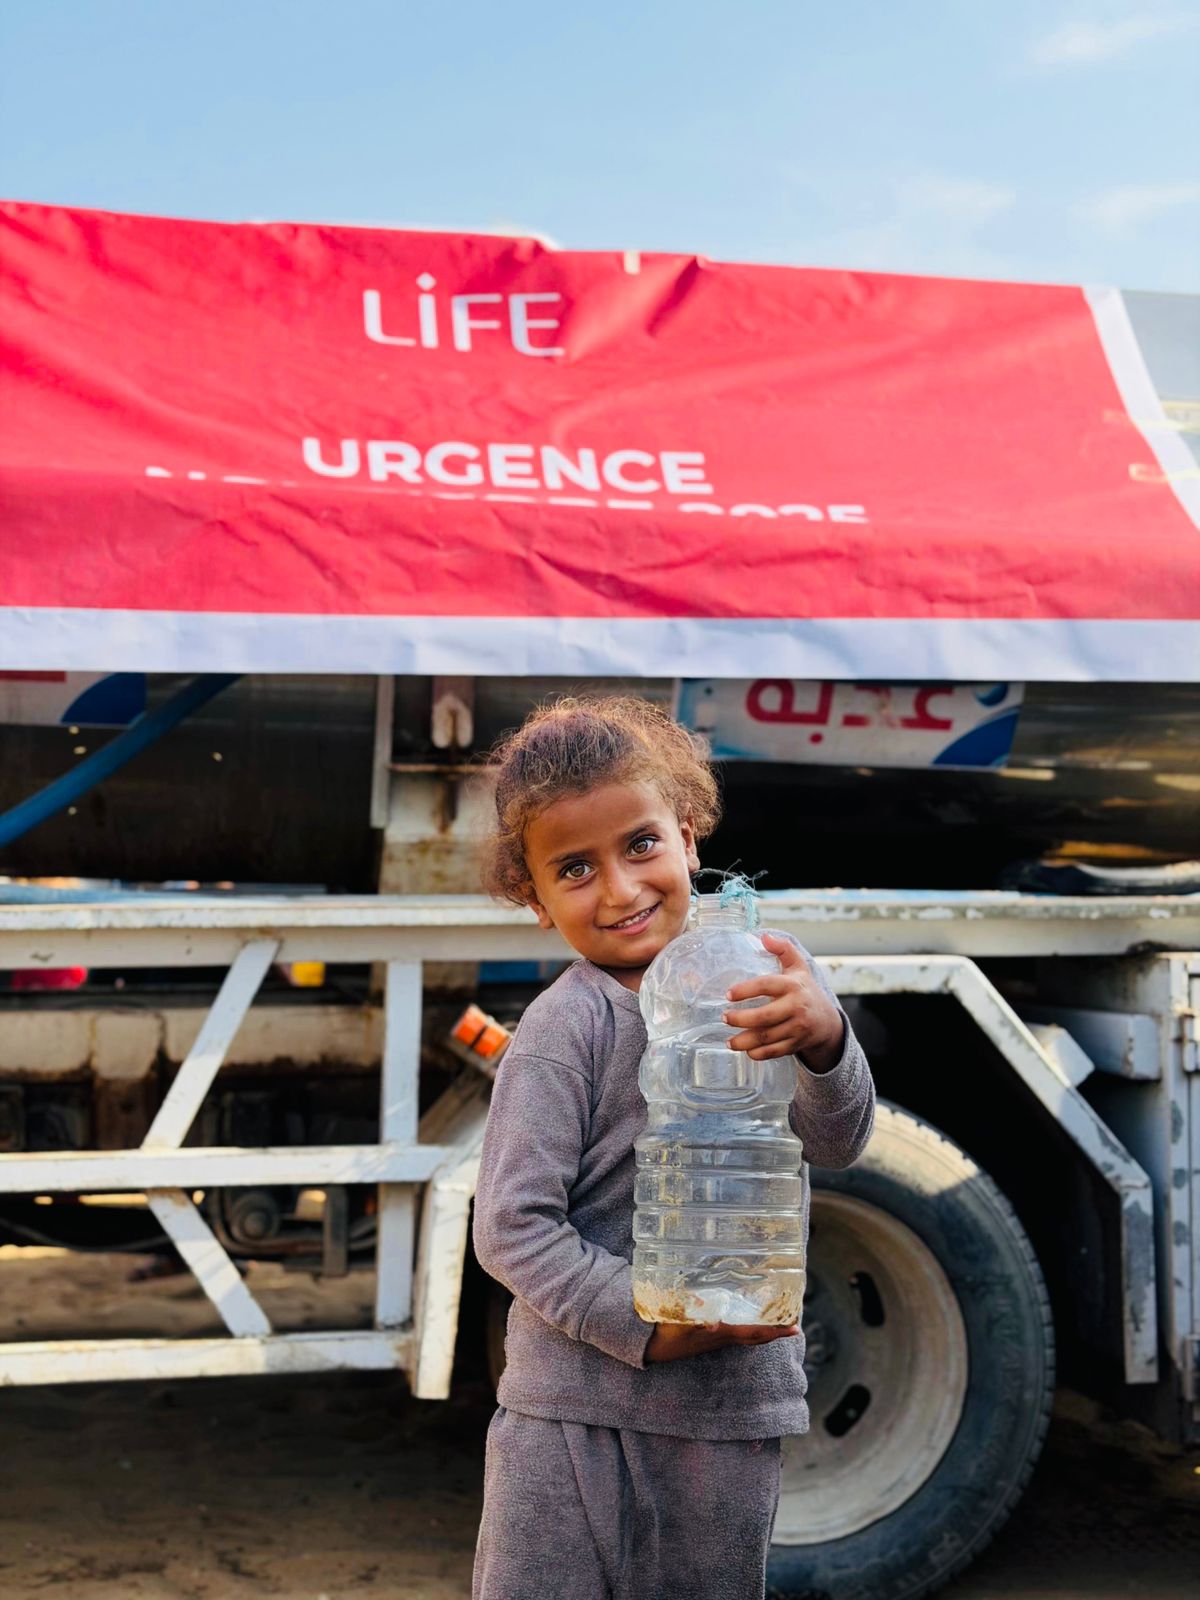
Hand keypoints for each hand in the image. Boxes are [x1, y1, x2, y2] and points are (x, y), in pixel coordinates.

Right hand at [646, 1321, 799, 1361]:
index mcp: (720, 1334)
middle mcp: (722, 1338)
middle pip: (756, 1336)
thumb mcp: (675, 1325)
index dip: (775, 1330)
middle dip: (775, 1331)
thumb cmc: (663, 1334)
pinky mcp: (708, 1336)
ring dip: (764, 1328)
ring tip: (777, 1320)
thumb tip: (712, 1323)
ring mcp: (716, 1338)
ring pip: (747, 1335)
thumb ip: (692, 1320)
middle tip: (794, 1324)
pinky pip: (736, 1331)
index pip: (754, 1332)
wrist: (649, 1347)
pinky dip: (748, 1325)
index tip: (795, 1328)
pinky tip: (747, 1317)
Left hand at [724, 933, 844, 1070]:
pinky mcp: (796, 1044)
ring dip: (744, 1041)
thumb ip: (783, 949)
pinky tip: (746, 1050)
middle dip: (741, 1019)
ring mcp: (797, 1027)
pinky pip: (775, 1051)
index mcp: (793, 985)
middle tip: (724, 1018)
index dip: (746, 990)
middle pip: (764, 1016)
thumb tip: (764, 937)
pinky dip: (758, 1053)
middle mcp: (796, 1007)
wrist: (827, 1021)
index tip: (727, 994)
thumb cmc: (805, 990)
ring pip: (767, 1037)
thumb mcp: (798, 966)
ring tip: (728, 1041)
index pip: (766, 985)